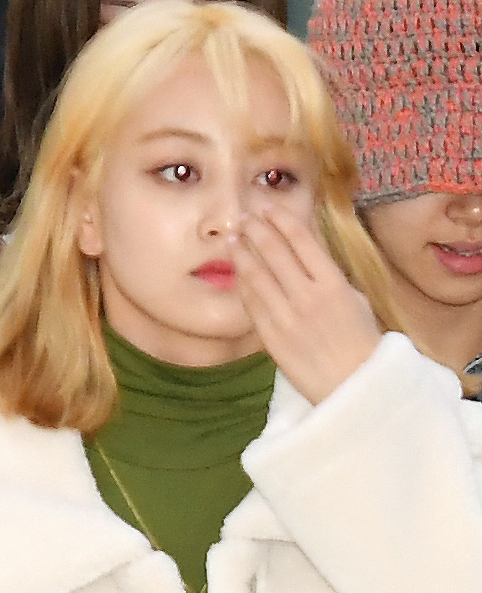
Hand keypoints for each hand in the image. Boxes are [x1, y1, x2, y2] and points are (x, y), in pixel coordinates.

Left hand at [231, 205, 380, 404]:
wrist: (354, 385)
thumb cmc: (359, 340)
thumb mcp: (354, 298)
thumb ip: (327, 272)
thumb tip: (305, 244)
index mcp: (333, 284)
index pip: (302, 241)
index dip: (281, 220)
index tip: (267, 207)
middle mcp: (307, 297)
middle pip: (274, 252)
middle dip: (256, 230)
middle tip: (244, 216)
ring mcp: (285, 317)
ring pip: (255, 275)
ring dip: (241, 252)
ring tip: (233, 237)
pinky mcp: (269, 335)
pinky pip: (250, 302)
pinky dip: (242, 282)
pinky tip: (236, 269)